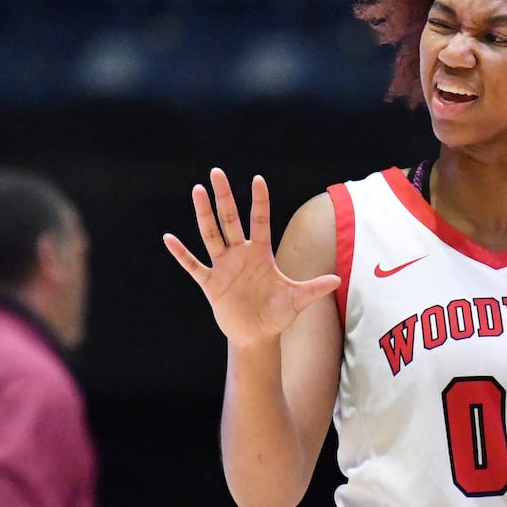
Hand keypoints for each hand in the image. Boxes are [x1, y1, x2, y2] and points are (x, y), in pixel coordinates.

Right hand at [163, 169, 339, 346]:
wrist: (257, 334)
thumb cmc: (278, 314)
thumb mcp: (297, 299)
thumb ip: (314, 288)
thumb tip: (337, 280)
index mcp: (261, 253)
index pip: (260, 220)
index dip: (259, 201)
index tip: (257, 179)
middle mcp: (240, 254)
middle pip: (230, 219)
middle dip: (224, 196)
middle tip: (217, 172)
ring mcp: (224, 266)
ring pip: (211, 234)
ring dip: (204, 214)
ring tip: (197, 191)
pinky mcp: (211, 283)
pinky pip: (193, 265)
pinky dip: (181, 254)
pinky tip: (169, 238)